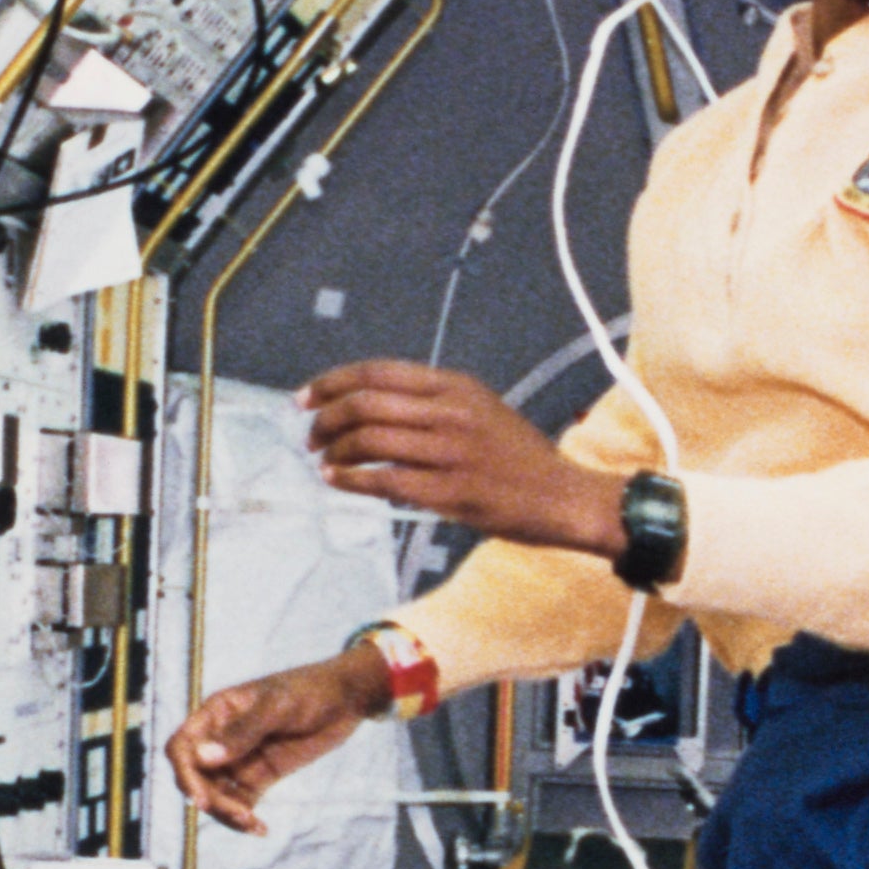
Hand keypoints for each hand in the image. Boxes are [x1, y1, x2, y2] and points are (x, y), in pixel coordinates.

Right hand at [168, 646, 388, 835]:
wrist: (346, 699)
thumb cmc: (309, 691)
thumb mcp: (276, 708)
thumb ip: (242, 732)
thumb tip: (203, 757)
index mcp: (216, 714)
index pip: (181, 747)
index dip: (184, 774)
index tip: (201, 798)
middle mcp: (221, 738)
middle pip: (195, 776)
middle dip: (210, 799)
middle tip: (240, 814)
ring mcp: (240, 759)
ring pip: (216, 794)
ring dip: (227, 813)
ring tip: (253, 823)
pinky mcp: (260, 776)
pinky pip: (240, 802)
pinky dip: (244, 818)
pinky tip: (260, 829)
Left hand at [301, 360, 628, 557]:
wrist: (562, 496)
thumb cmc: (519, 457)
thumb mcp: (480, 408)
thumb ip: (432, 402)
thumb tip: (373, 407)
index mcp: (454, 386)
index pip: (377, 372)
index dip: (333, 382)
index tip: (306, 398)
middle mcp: (450, 412)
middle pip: (366, 404)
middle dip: (326, 418)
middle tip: (310, 436)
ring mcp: (450, 452)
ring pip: (370, 440)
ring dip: (335, 450)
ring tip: (323, 460)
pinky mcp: (449, 492)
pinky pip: (384, 482)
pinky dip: (351, 480)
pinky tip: (337, 481)